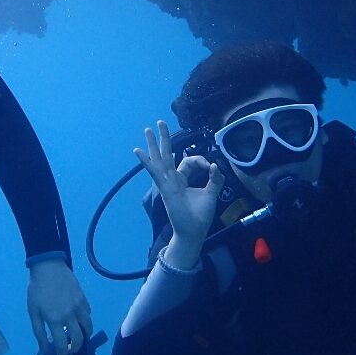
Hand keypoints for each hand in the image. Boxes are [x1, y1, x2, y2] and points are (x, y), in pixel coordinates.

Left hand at [27, 258, 92, 354]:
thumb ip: (39, 331)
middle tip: (70, 350)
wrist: (48, 267)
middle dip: (75, 348)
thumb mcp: (33, 311)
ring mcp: (78, 306)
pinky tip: (79, 321)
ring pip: (87, 327)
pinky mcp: (83, 299)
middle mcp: (69, 315)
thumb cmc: (37, 290)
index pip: (61, 344)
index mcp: (54, 319)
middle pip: (78, 339)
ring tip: (78, 338)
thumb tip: (44, 348)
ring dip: (84, 336)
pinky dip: (85, 321)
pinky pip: (88, 314)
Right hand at [134, 119, 223, 268]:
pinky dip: (146, 161)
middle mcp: (172, 179)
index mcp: (182, 179)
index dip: (200, 160)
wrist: (193, 232)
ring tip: (148, 129)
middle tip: (159, 122)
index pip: (187, 161)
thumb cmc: (200, 216)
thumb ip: (215, 179)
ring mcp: (167, 183)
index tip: (211, 166)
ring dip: (154, 143)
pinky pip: (155, 172)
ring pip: (159, 159)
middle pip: (167, 154)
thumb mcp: (211, 194)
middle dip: (164, 138)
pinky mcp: (165, 188)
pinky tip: (138, 151)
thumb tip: (216, 164)